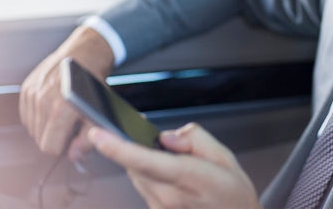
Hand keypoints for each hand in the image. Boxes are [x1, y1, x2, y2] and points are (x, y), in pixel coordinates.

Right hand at [19, 26, 113, 158]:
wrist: (86, 53)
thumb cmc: (94, 82)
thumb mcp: (99, 112)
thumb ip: (88, 138)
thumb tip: (74, 155)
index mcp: (61, 109)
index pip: (50, 147)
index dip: (64, 147)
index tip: (73, 139)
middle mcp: (42, 101)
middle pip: (40, 140)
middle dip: (56, 137)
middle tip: (71, 125)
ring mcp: (32, 94)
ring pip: (33, 129)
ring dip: (47, 127)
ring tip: (63, 114)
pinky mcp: (26, 88)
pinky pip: (27, 116)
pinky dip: (39, 116)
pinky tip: (53, 108)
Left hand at [89, 123, 260, 208]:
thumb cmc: (234, 194)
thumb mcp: (225, 156)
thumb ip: (194, 139)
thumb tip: (167, 137)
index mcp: (190, 179)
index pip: (146, 161)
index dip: (118, 148)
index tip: (98, 134)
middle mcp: (169, 198)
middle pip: (136, 164)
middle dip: (138, 146)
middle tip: (153, 136)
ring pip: (138, 175)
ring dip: (146, 162)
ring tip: (176, 162)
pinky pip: (145, 187)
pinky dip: (152, 175)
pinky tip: (174, 177)